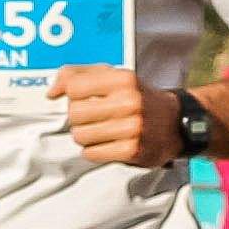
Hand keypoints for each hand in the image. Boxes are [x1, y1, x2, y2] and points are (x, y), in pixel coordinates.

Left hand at [51, 65, 184, 168]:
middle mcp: (129, 101)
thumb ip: (78, 75)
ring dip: (85, 136)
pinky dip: (95, 150)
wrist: (175, 123)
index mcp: (123, 78)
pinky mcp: (132, 150)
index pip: (74, 87)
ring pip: (80, 135)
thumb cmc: (138, 98)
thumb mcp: (114, 76)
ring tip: (101, 131)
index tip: (83, 100)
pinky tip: (108, 144)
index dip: (73, 96)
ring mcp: (132, 127)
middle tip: (92, 118)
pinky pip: (92, 153)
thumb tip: (52, 92)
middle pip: (74, 113)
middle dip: (78, 118)